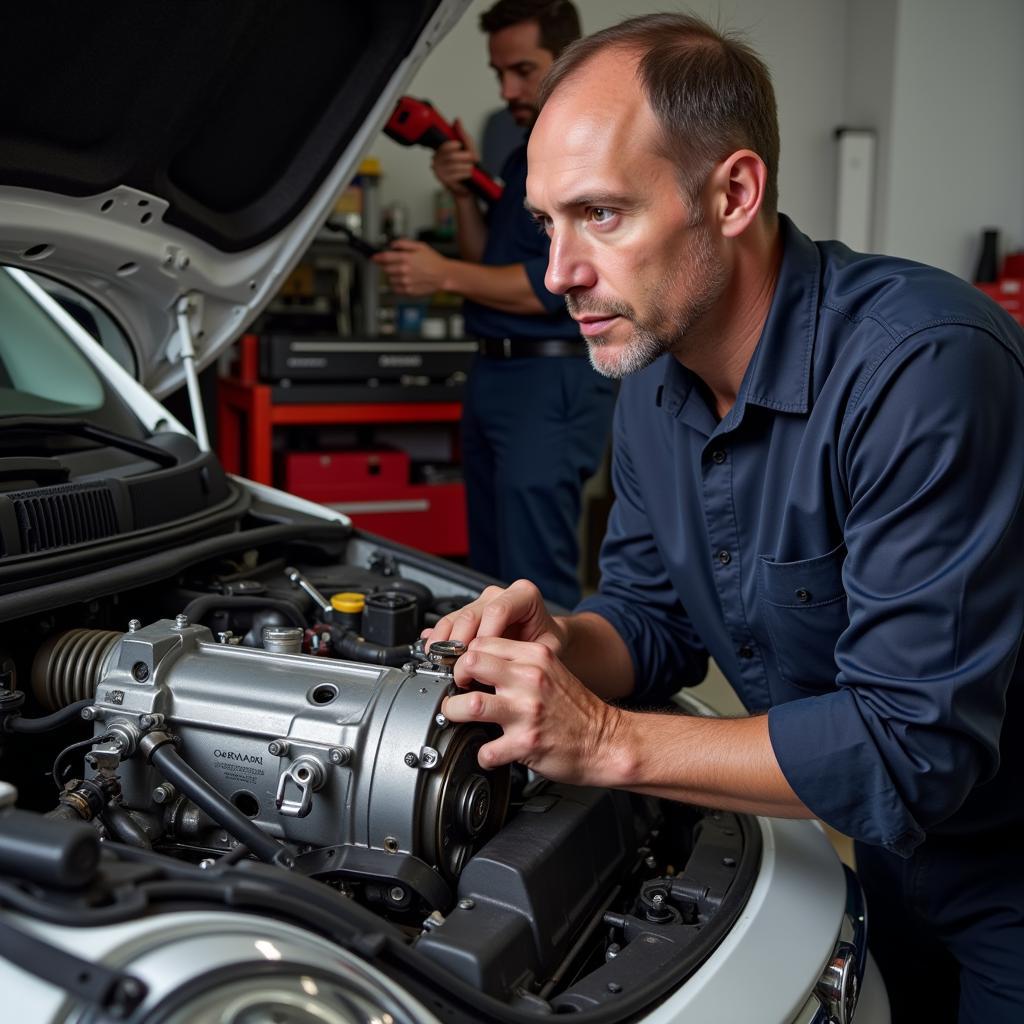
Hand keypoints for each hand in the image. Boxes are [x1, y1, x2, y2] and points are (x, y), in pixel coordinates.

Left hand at [372, 240, 449, 295]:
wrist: (444, 276)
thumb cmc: (434, 261)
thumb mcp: (420, 246)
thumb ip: (404, 243)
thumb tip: (392, 244)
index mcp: (406, 258)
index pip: (385, 257)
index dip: (377, 257)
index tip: (374, 258)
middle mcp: (405, 270)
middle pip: (385, 269)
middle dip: (387, 266)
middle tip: (395, 265)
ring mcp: (406, 282)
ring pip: (390, 279)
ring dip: (393, 276)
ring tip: (403, 273)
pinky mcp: (408, 291)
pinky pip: (395, 289)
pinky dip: (397, 285)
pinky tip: (405, 281)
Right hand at [423, 579, 564, 653]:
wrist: (544, 638)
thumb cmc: (547, 642)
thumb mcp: (547, 649)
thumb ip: (528, 656)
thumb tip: (504, 668)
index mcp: (523, 594)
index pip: (499, 610)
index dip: (487, 635)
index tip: (482, 658)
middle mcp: (499, 594)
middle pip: (472, 614)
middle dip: (461, 642)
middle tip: (458, 666)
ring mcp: (482, 602)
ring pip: (456, 617)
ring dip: (445, 642)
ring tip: (442, 663)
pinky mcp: (467, 613)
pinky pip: (447, 622)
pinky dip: (438, 638)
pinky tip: (431, 651)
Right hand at [431, 119, 478, 196]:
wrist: (468, 186)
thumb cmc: (466, 166)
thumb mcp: (468, 147)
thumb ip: (462, 134)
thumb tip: (457, 120)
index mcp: (440, 150)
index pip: (445, 145)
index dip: (455, 145)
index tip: (460, 146)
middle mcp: (437, 161)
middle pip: (452, 156)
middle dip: (466, 157)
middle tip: (470, 160)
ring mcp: (439, 172)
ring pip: (456, 165)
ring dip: (468, 166)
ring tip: (469, 168)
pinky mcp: (444, 181)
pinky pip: (458, 174)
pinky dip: (466, 173)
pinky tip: (467, 174)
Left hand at [442, 636, 623, 783]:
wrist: (606, 741)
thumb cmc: (576, 709)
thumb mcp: (550, 671)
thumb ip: (518, 664)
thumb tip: (478, 664)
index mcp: (535, 656)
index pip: (483, 642)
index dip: (465, 656)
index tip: (462, 670)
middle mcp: (530, 679)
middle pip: (470, 663)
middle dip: (454, 678)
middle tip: (456, 691)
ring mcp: (527, 711)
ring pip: (470, 703)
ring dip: (455, 712)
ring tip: (458, 718)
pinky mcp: (526, 742)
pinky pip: (487, 750)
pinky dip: (483, 754)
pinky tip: (489, 752)